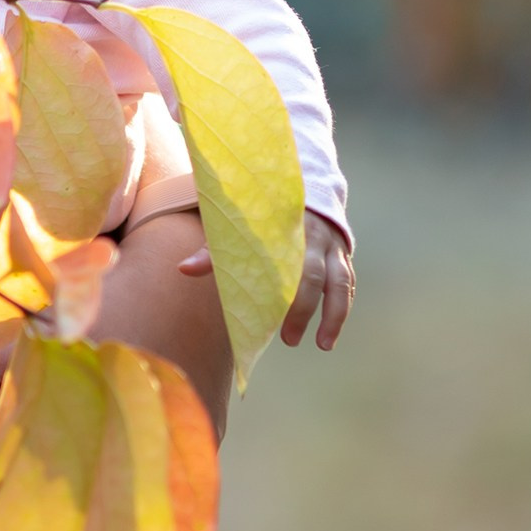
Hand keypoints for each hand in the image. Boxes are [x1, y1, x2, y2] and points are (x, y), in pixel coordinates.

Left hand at [180, 207, 354, 351]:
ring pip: (338, 282)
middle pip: (312, 274)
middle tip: (287, 339)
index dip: (273, 286)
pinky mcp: (342, 255)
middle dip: (302, 308)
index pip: (279, 258)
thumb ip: (213, 247)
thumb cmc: (260, 213)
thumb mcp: (237, 223)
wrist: (301, 185)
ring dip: (332, 314)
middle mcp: (311, 235)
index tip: (262, 314)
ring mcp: (331, 245)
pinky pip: (346, 284)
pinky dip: (340, 309)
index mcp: (283, 226)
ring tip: (322, 345)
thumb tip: (183, 269)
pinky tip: (329, 336)